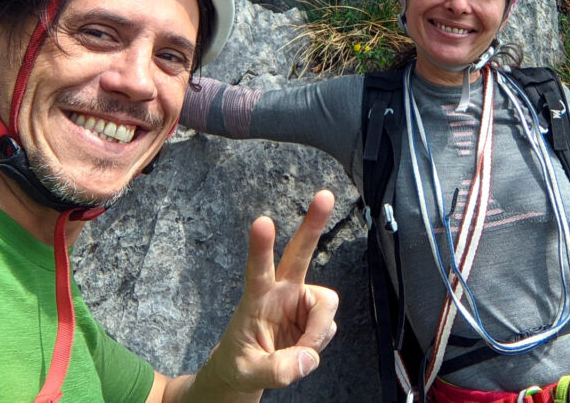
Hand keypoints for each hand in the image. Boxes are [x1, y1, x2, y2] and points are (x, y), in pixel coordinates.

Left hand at [183, 190, 339, 401]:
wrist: (247, 368)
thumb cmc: (240, 363)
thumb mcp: (249, 374)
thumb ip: (278, 370)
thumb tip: (310, 358)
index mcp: (256, 298)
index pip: (257, 270)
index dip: (260, 248)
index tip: (262, 222)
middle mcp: (281, 291)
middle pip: (300, 252)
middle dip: (313, 224)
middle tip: (324, 195)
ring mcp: (300, 300)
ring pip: (327, 302)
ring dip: (319, 329)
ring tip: (300, 352)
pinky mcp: (314, 313)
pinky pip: (329, 326)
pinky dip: (320, 341)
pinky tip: (303, 349)